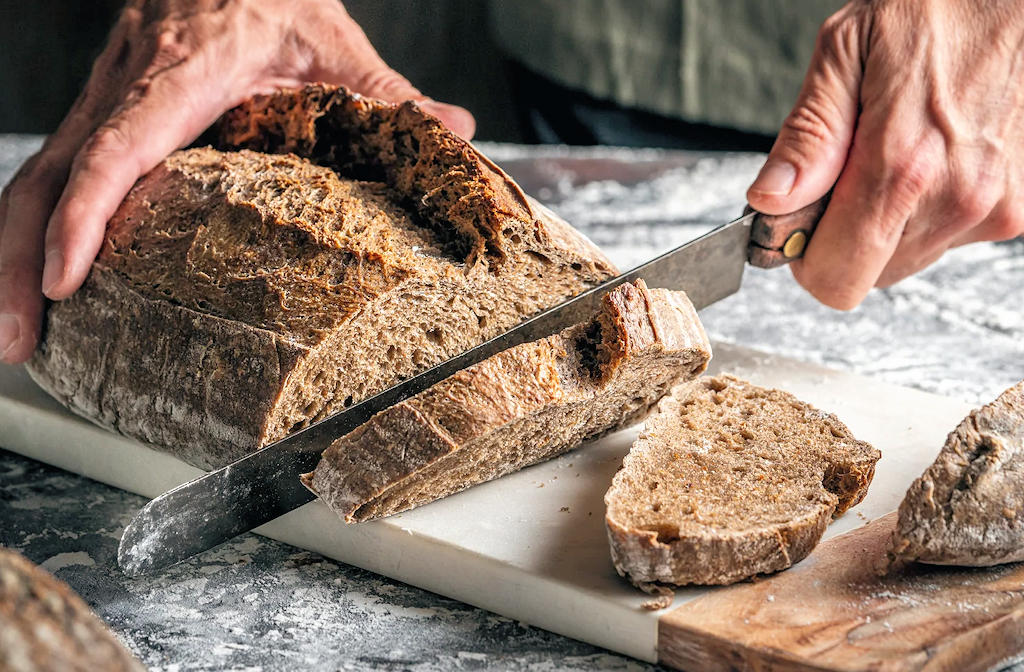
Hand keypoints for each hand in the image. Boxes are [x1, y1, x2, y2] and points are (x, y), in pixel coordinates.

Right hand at [0, 0, 474, 362]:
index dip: (87, 213)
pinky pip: (51, 170)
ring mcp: (104, 98)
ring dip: (11, 255)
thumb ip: (387, 93)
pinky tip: (31, 278)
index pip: (118, 145)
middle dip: (21, 260)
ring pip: (35, 175)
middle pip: (50, 173)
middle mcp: (127, 86)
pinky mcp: (101, 111)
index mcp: (184, 71)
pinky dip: (34, 227)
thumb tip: (455, 132)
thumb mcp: (334, 40)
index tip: (66, 279)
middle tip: (18, 341)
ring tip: (14, 335)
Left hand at [747, 0, 1023, 309]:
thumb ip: (807, 137)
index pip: (835, 280)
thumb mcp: (846, 51)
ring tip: (901, 150)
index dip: (804, 257)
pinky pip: (951, 236)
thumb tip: (771, 202)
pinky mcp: (1020, 209)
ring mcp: (996, 208)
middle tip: (850, 170)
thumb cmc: (938, 9)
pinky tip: (937, 154)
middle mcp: (956, 199)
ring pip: (909, 258)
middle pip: (869, 275)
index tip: (800, 220)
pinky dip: (932, 209)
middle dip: (845, 235)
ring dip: (890, 221)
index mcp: (902, 167)